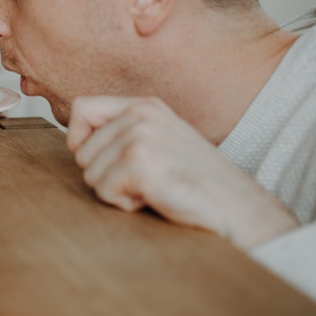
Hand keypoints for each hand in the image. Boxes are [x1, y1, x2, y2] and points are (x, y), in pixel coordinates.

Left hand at [65, 96, 297, 249]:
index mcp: (145, 105)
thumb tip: (75, 144)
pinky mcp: (140, 163)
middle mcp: (141, 114)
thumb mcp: (160, 144)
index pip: (81, 108)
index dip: (80, 139)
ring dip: (116, 192)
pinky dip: (125, 204)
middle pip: (81, 150)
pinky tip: (156, 199)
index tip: (100, 160)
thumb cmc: (197, 184)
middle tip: (144, 182)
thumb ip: (123, 134)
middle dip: (104, 175)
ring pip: (89, 173)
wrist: (240, 210)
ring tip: (153, 190)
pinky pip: (103, 190)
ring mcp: (140, 136)